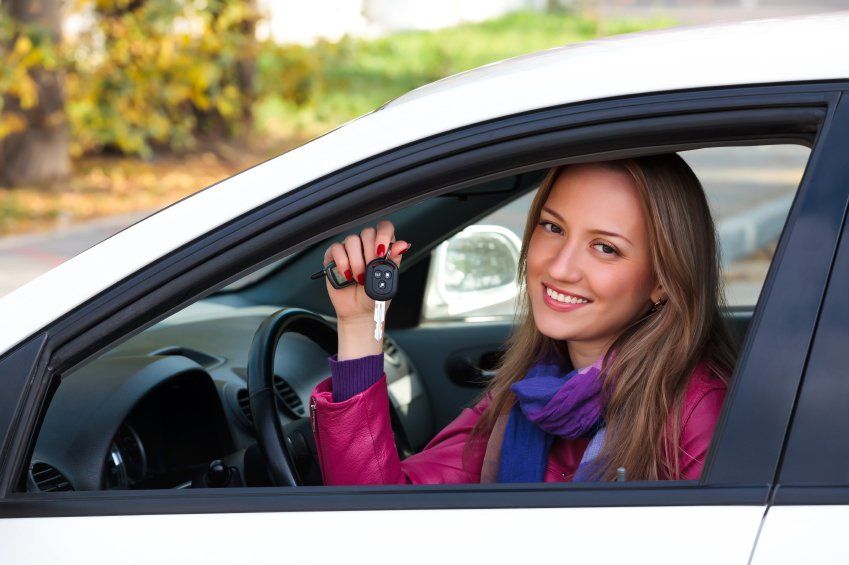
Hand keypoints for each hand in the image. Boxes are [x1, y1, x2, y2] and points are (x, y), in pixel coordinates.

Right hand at [323, 220, 409, 358]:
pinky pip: (336, 249)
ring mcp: (349, 250)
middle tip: (370, 269)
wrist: (359, 312)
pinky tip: (347, 275)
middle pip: (367, 232)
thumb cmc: (374, 296)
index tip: (381, 251)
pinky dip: (342, 263)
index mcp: (382, 248)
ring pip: (352, 240)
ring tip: (360, 278)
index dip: (383, 235)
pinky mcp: (334, 257)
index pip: (384, 227)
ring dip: (357, 262)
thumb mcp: (388, 279)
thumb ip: (394, 260)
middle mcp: (366, 246)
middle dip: (370, 253)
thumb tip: (403, 245)